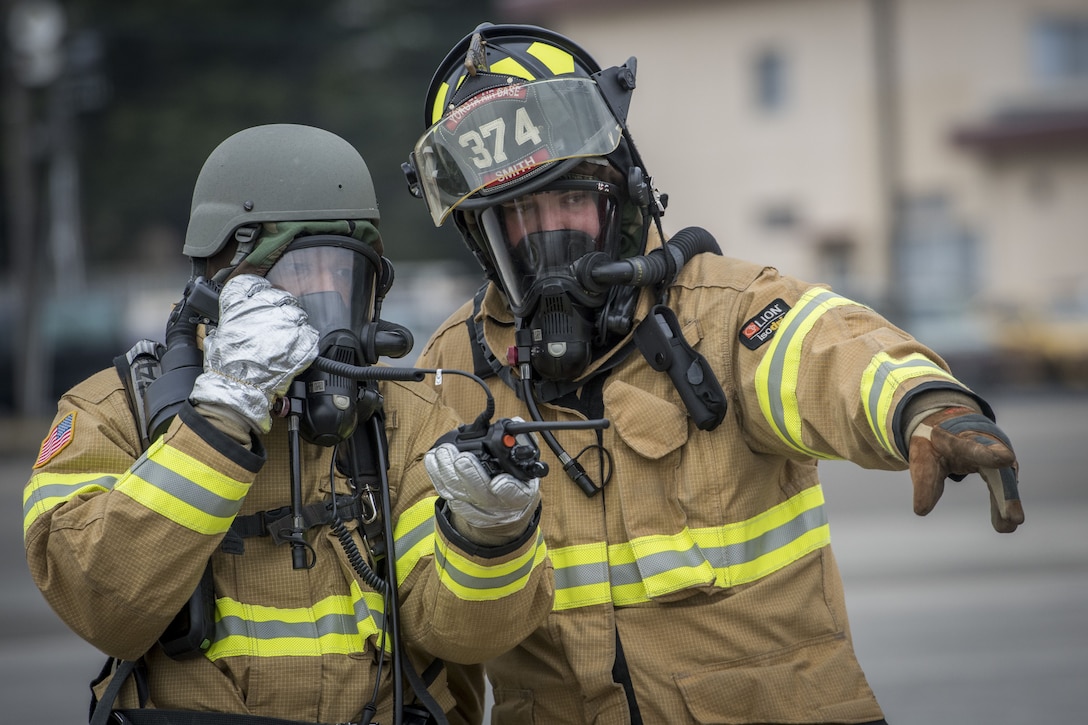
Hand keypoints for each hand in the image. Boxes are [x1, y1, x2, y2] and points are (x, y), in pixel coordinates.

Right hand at [190, 274, 319, 434]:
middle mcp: (264, 308)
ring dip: (293, 323)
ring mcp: (285, 323)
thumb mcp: (216, 337)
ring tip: (286, 339)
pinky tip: (296, 349)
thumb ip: (228, 323)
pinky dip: (305, 340)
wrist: (238, 390)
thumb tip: (232, 323)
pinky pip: (310, 333)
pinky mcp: (301, 340)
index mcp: (239, 306)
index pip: (249, 283)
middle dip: (278, 307)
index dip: (255, 288)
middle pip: (278, 295)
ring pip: (296, 313)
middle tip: (275, 322)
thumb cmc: (224, 368)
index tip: (259, 294)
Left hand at [424, 442, 540, 540]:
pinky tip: (433, 459)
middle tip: (461, 458)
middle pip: (481, 493)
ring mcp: (476, 505)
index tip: (498, 481)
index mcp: (519, 494)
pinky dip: (436, 475)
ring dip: (447, 471)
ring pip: (459, 492)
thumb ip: (523, 443)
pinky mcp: (458, 503)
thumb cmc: (516, 479)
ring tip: (443, 452)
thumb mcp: (528, 463)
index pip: (515, 494)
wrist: (506, 507)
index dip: (506, 488)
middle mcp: (497, 503)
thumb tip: (514, 424)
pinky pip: (445, 491)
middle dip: (469, 474)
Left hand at [909, 406, 1022, 532]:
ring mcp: (997, 456)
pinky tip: (1005, 526)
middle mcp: (985, 445)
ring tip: (1010, 525)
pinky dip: (1002, 505)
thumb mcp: (923, 459)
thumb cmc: (934, 443)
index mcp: (961, 438)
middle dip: (1006, 490)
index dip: (987, 453)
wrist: (949, 425)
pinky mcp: (1000, 468)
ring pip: (1005, 480)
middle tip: (1014, 514)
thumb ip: (924, 483)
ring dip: (1008, 503)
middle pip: (998, 468)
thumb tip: (920, 511)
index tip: (1005, 459)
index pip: (974, 446)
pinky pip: (1002, 488)